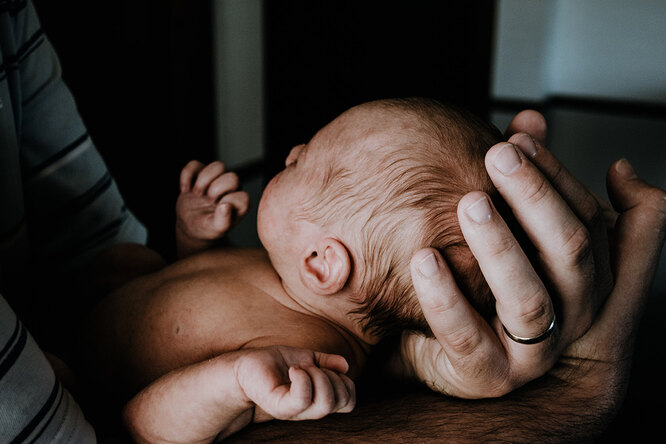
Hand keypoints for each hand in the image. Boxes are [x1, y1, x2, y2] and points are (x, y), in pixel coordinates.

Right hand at [176, 160, 249, 256]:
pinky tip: (185, 189)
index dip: (229, 202)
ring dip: (204, 180)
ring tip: (197, 194)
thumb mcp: (215, 229)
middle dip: (216, 190)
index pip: (242, 196)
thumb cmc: (207, 227)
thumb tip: (225, 206)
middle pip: (232, 177)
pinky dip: (187, 176)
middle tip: (207, 201)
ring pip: (218, 166)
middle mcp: (231, 188)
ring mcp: (216, 178)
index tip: (217, 209)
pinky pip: (194, 164)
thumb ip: (223, 221)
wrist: (189, 224)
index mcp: (239, 203)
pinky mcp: (200, 173)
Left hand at [234, 346, 354, 421]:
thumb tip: (346, 366)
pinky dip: (302, 378)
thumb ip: (327, 362)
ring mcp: (295, 410)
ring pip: (326, 401)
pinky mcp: (280, 407)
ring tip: (300, 368)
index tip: (327, 368)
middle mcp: (309, 409)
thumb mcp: (307, 358)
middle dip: (333, 376)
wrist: (246, 366)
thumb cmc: (275, 363)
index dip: (347, 383)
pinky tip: (293, 370)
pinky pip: (303, 398)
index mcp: (318, 399)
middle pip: (341, 401)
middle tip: (312, 366)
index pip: (349, 401)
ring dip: (318, 376)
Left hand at [401, 111, 665, 397]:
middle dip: (535, 196)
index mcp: (586, 274)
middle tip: (497, 154)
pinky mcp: (489, 375)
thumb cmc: (489, 284)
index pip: (586, 216)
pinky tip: (422, 258)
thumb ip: (525, 179)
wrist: (454, 355)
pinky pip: (466, 336)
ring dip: (499, 245)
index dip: (554, 173)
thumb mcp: (515, 229)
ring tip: (468, 203)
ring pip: (528, 297)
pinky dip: (445, 296)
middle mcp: (573, 312)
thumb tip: (529, 117)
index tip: (516, 136)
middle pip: (569, 250)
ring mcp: (534, 350)